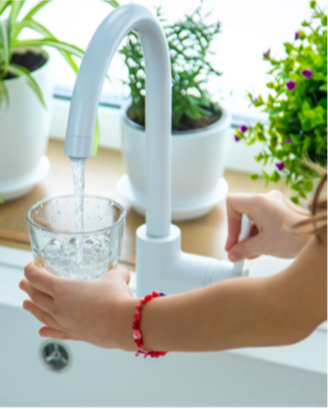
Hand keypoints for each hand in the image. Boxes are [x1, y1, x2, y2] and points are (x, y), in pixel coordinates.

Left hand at [20, 263, 137, 350]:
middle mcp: (60, 307)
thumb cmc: (117, 298)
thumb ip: (115, 273)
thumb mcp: (116, 277)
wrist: (126, 323)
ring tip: (25, 305)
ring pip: (42, 315)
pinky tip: (41, 331)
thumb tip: (121, 273)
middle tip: (24, 283)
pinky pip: (57, 332)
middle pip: (36, 297)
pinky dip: (48, 330)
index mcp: (64, 289)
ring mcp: (66, 323)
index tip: (32, 266)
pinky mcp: (76, 334)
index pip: (38, 278)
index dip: (31, 270)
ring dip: (32, 308)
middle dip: (28, 288)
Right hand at [225, 190, 308, 261]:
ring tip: (250, 253)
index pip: (232, 204)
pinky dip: (260, 234)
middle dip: (240, 234)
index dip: (230, 224)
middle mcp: (267, 199)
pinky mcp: (283, 213)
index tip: (234, 240)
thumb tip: (233, 254)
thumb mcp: (262, 246)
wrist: (319, 240)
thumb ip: (243, 249)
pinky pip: (265, 221)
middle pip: (243, 213)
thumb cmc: (295, 237)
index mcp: (259, 202)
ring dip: (250, 236)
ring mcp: (276, 205)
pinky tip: (259, 250)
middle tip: (238, 250)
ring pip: (254, 219)